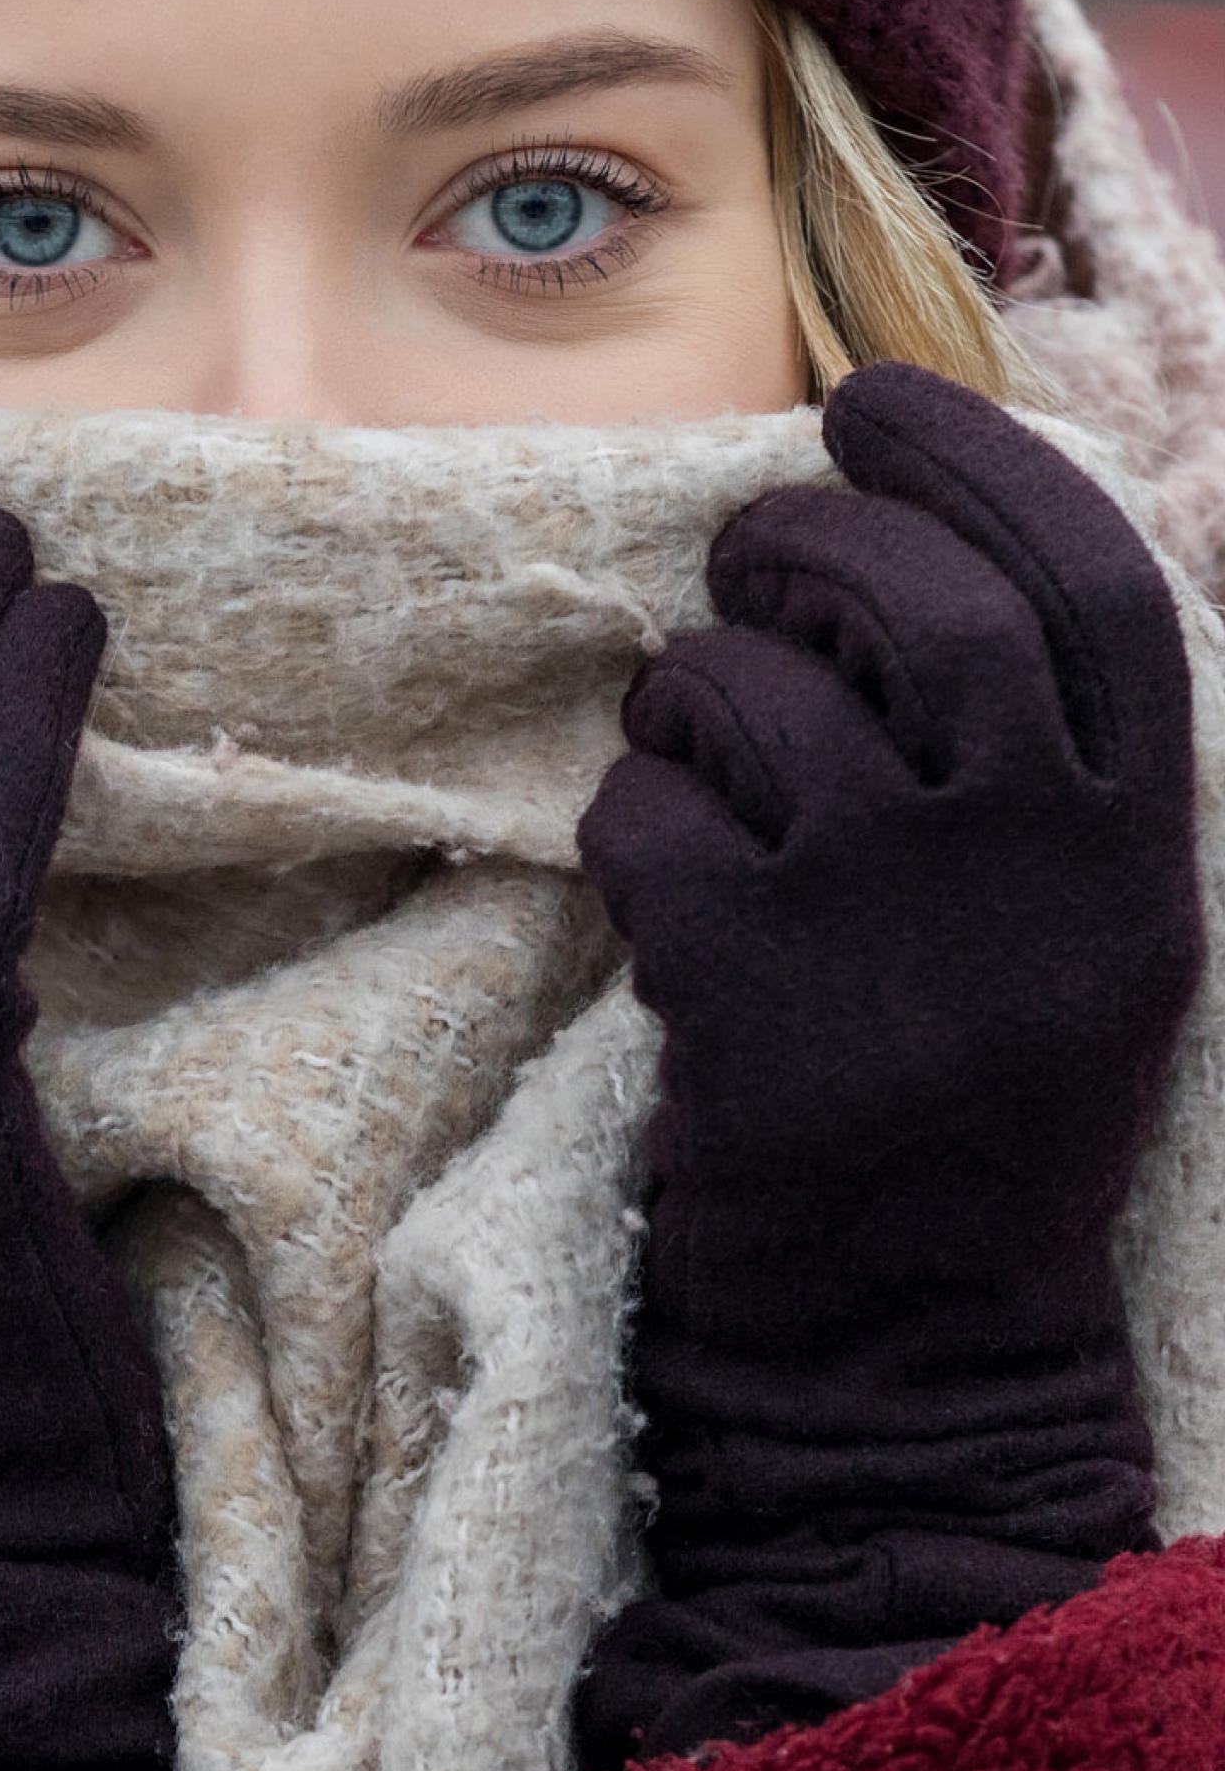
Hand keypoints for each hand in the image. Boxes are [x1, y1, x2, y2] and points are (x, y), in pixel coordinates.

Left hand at [580, 364, 1201, 1361]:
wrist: (909, 1372)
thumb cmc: (968, 1135)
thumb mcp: (1079, 946)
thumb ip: (1045, 773)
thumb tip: (918, 549)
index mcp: (1144, 855)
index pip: (1097, 587)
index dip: (979, 462)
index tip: (875, 398)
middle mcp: (1042, 874)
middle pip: (929, 610)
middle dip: (812, 542)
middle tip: (748, 556)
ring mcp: (896, 937)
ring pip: (763, 704)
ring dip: (693, 688)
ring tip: (687, 734)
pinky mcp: (753, 1003)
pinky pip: (649, 823)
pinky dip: (627, 818)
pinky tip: (650, 871)